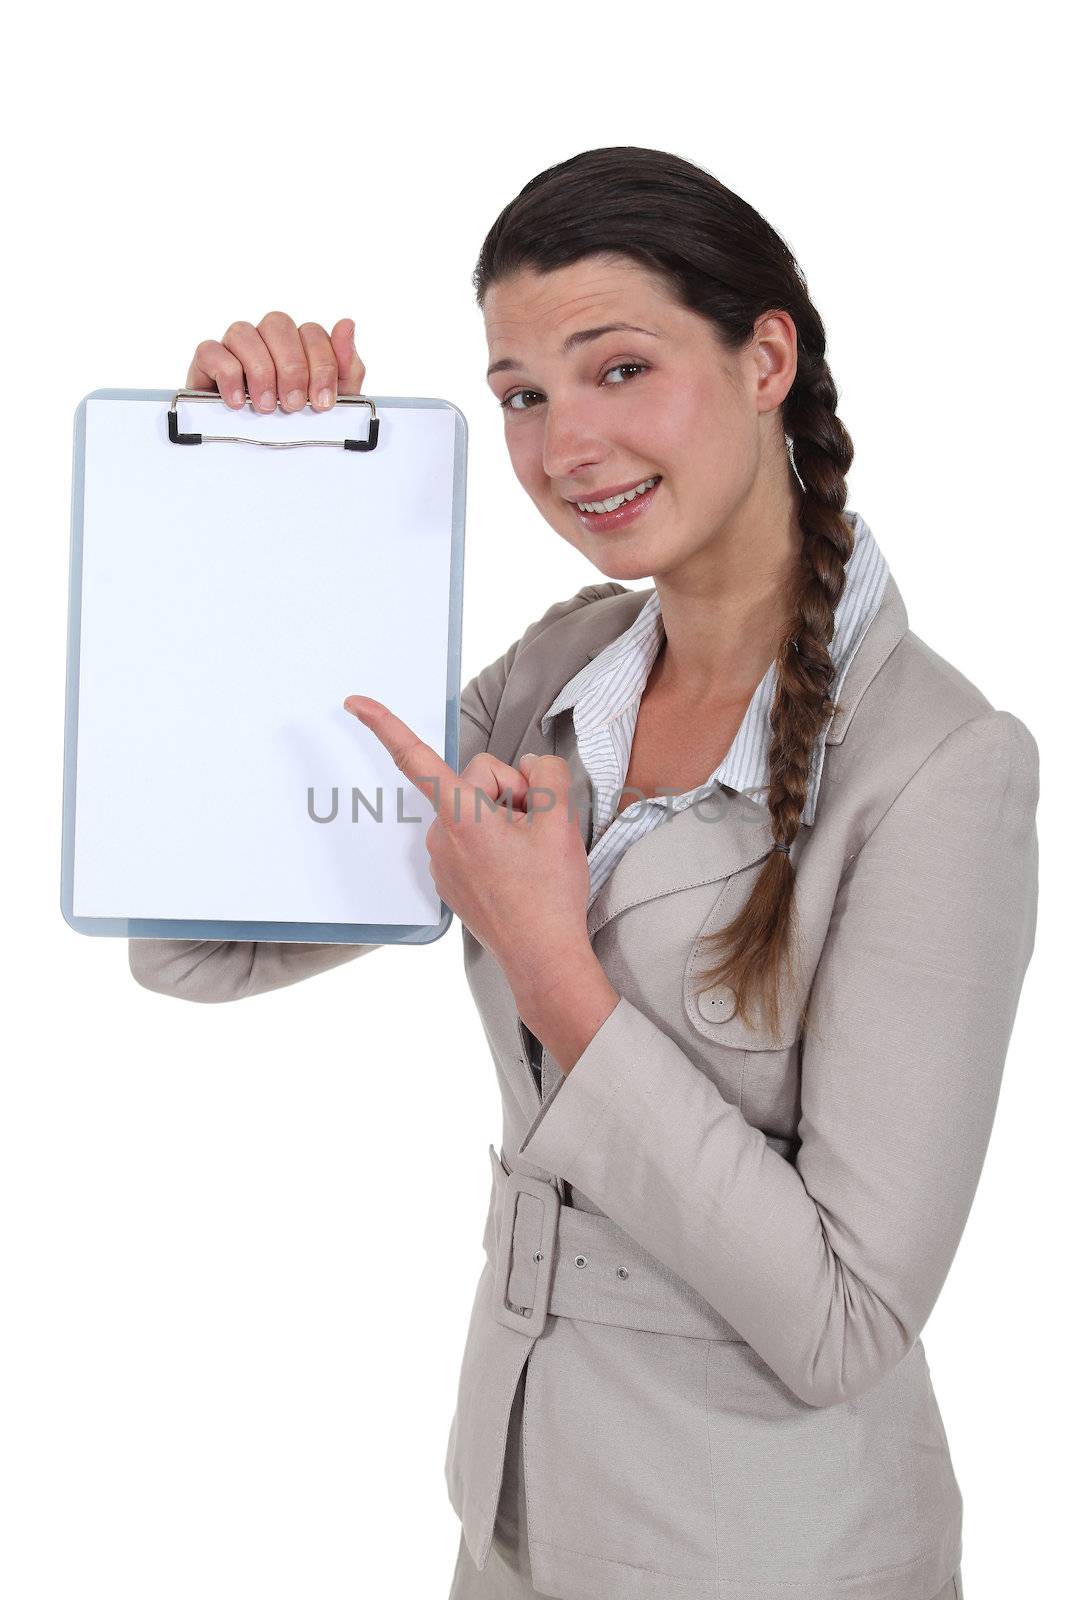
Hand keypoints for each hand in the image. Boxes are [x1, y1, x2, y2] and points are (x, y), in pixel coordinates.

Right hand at [185, 310, 365, 411]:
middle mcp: (266, 340)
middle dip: (291, 368)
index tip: (322, 401)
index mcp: (298, 345)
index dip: (322, 365)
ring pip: (243, 332)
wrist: (260, 460)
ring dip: (260, 371)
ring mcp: (236, 348)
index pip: (311, 332)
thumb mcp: (333, 402)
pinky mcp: (207, 363)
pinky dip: (227, 375)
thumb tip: (347, 325)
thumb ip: (346, 366)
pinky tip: (237, 402)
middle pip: (277, 324)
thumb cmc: (296, 424)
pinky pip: (211, 350)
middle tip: (294, 405)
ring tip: (266, 407)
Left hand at [343, 695, 593, 994]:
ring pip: (473, 810)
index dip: (385, 725)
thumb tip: (532, 767)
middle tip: (535, 826)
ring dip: (501, 820)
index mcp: (462, 816)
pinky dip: (492, 843)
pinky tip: (515, 871)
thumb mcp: (561, 821)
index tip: (353, 703)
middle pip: (474, 780)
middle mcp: (441, 836)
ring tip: (527, 856)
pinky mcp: (449, 879)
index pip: (416, 759)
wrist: (542, 957)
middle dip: (508, 792)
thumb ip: (546, 775)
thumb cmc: (549, 895)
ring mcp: (442, 860)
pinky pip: (469, 839)